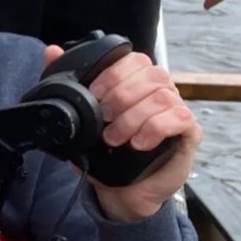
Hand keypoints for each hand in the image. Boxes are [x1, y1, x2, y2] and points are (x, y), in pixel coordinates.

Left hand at [41, 45, 201, 220]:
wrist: (126, 190)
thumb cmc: (108, 150)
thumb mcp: (85, 115)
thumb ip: (70, 81)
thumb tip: (51, 51)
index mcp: (138, 81)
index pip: (134, 60)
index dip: (113, 73)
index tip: (94, 93)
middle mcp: (160, 91)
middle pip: (151, 74)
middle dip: (121, 95)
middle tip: (104, 118)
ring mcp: (176, 109)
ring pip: (162, 96)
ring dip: (133, 117)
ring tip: (115, 137)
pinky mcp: (189, 132)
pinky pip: (179, 118)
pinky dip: (155, 129)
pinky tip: (138, 144)